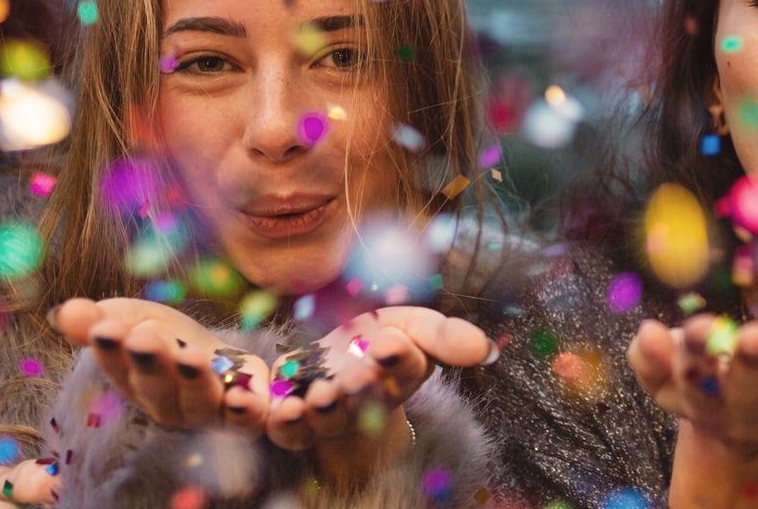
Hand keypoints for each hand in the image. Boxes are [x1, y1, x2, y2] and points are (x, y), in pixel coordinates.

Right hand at [52, 298, 270, 431]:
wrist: (221, 357)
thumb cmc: (166, 338)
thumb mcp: (130, 318)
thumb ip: (97, 320)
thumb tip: (63, 312)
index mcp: (134, 382)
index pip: (117, 368)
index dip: (111, 351)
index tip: (107, 327)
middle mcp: (168, 405)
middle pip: (157, 389)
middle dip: (150, 364)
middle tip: (143, 337)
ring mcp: (207, 413)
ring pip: (199, 403)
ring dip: (195, 382)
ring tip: (190, 357)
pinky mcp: (246, 414)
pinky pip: (247, 421)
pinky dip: (246, 413)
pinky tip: (244, 397)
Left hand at [264, 306, 494, 450]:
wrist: (333, 363)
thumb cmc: (377, 340)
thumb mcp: (414, 328)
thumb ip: (444, 336)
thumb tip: (485, 349)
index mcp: (399, 373)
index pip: (406, 366)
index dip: (399, 358)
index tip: (391, 344)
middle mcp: (364, 400)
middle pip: (365, 398)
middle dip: (361, 387)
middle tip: (356, 375)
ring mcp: (325, 414)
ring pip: (324, 420)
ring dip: (322, 411)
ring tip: (319, 396)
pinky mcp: (288, 419)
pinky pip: (282, 428)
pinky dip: (276, 421)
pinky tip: (272, 406)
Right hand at [630, 315, 757, 457]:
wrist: (744, 436)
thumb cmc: (701, 385)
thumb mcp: (668, 379)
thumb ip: (650, 360)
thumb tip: (647, 332)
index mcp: (702, 402)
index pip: (693, 379)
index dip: (695, 356)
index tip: (700, 328)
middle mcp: (745, 415)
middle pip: (744, 394)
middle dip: (749, 365)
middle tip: (756, 336)